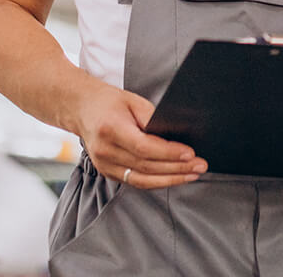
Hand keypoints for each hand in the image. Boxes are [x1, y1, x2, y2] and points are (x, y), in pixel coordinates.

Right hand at [75, 83, 207, 188]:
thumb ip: (153, 118)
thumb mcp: (133, 101)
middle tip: (200, 166)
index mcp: (111, 129)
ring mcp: (104, 164)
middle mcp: (105, 150)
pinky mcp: (107, 172)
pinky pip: (135, 181)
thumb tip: (175, 135)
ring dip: (170, 180)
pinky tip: (174, 178)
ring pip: (142, 180)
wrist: (82, 109)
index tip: (190, 153)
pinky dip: (157, 181)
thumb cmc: (109, 102)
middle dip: (177, 168)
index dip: (169, 153)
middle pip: (146, 166)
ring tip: (192, 175)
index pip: (144, 147)